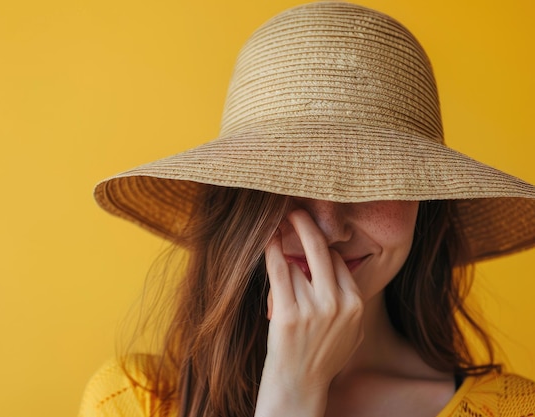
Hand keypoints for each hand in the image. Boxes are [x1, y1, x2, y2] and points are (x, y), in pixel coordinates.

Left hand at [255, 209, 363, 416]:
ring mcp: (312, 309)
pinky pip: (278, 270)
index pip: (337, 261)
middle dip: (306, 224)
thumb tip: (335, 263)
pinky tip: (266, 239)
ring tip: (277, 257)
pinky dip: (271, 250)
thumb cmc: (320, 355)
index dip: (320, 249)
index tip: (309, 233)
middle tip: (295, 210)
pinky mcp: (287, 314)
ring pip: (294, 263)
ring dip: (283, 259)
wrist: (299, 386)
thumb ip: (347, 299)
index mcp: (355, 304)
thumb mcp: (349, 330)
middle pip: (321, 249)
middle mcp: (337, 304)